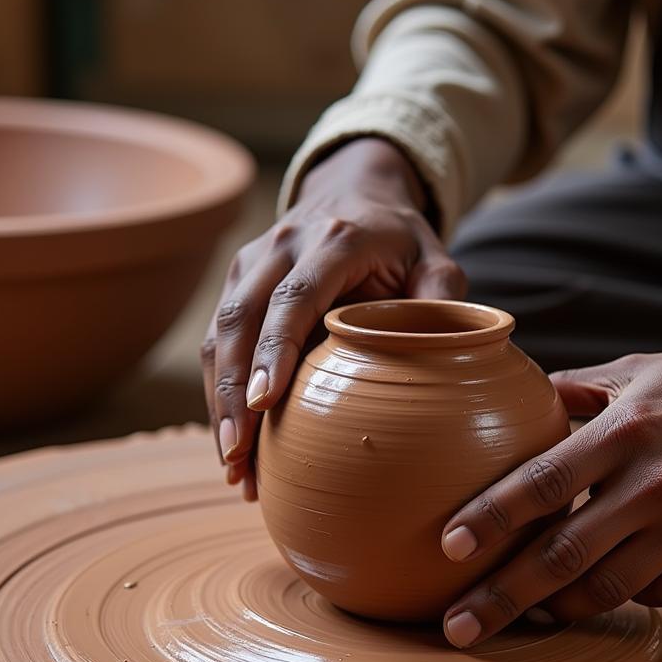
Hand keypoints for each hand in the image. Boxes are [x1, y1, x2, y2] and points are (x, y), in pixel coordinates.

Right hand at [202, 137, 464, 498]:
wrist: (355, 195)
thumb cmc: (401, 241)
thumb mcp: (435, 259)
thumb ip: (442, 297)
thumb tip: (445, 352)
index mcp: (335, 239)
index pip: (296, 296)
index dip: (275, 349)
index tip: (263, 401)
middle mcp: (282, 245)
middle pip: (243, 318)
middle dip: (233, 391)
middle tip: (239, 455)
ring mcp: (251, 262)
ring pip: (219, 333)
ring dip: (219, 402)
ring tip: (233, 466)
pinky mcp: (236, 282)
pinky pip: (216, 340)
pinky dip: (218, 392)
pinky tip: (231, 441)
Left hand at [437, 304, 661, 647]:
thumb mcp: (633, 370)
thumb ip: (569, 390)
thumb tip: (504, 400)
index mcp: (626, 430)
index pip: (543, 482)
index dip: (491, 518)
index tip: (448, 547)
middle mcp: (658, 483)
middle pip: (564, 555)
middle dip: (503, 597)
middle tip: (456, 626)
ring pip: (606, 590)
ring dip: (553, 611)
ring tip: (514, 617)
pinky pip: (656, 597)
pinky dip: (619, 598)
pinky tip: (594, 590)